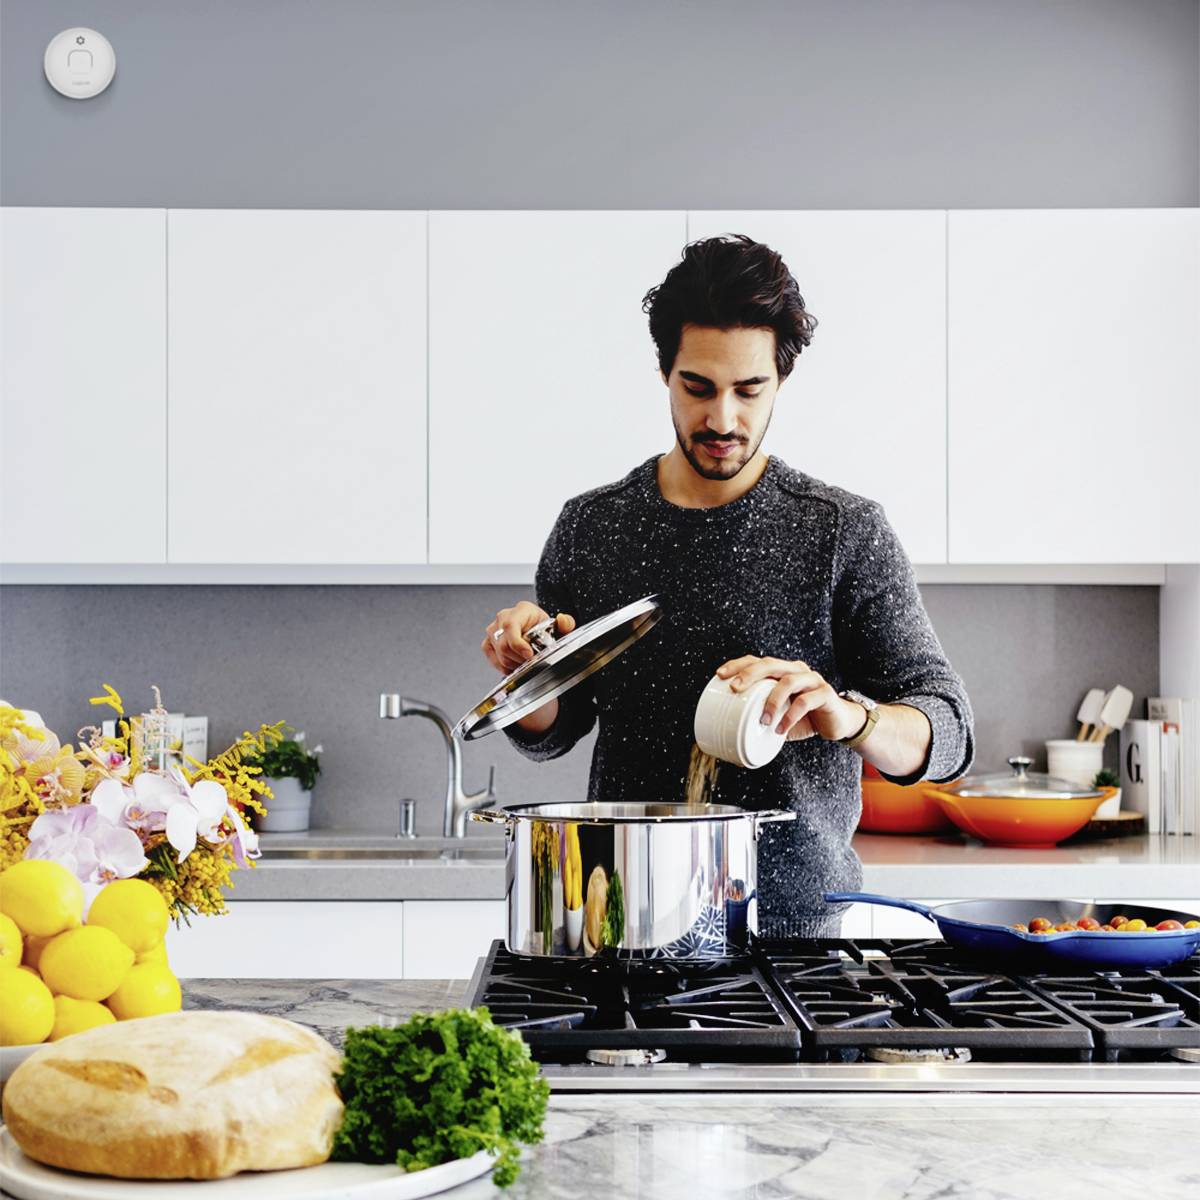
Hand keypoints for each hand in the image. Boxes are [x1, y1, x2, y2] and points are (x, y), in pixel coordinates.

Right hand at [481, 601, 576, 673]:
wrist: (535, 630)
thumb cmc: (543, 627)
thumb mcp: (558, 626)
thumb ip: (566, 623)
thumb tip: (563, 620)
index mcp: (521, 610)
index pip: (510, 625)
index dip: (517, 643)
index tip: (529, 655)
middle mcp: (504, 617)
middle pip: (504, 644)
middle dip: (519, 658)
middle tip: (531, 662)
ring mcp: (494, 629)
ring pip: (499, 653)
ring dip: (513, 663)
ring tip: (525, 662)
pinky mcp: (489, 641)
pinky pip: (492, 656)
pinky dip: (503, 666)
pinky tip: (514, 665)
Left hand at [715, 656, 865, 741]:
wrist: (838, 723)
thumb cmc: (804, 718)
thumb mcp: (778, 715)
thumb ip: (760, 716)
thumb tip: (729, 733)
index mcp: (783, 671)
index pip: (757, 661)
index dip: (738, 665)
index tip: (720, 675)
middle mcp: (797, 670)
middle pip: (771, 663)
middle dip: (750, 673)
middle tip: (735, 688)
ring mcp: (812, 680)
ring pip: (788, 681)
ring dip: (772, 701)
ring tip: (762, 720)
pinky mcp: (825, 694)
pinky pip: (806, 702)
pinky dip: (790, 716)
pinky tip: (781, 729)